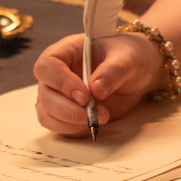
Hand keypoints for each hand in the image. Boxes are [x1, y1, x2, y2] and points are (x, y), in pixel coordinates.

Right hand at [32, 32, 164, 135]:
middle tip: (93, 113)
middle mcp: (56, 73)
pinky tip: (93, 122)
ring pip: (47, 113)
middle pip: (45, 94)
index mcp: (65, 51)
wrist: (135, 72)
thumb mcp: (127, 58)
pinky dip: (72, 129)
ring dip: (70, 122)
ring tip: (100, 117)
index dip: (61, 83)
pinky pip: (56, 125)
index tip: (85, 95)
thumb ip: (113, 70)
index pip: (47, 66)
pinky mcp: (65, 113)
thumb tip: (96, 89)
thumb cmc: (126, 56)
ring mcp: (58, 94)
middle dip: (68, 109)